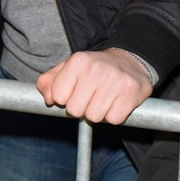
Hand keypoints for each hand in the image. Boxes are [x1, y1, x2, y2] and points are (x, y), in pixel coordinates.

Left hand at [36, 49, 152, 123]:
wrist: (130, 62)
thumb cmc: (93, 68)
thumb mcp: (68, 68)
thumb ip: (49, 82)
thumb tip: (48, 100)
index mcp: (77, 61)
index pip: (58, 97)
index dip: (64, 99)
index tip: (73, 93)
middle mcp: (95, 69)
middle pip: (75, 110)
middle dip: (80, 108)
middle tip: (89, 98)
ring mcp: (115, 81)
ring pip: (94, 117)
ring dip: (97, 113)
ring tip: (102, 99)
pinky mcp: (131, 93)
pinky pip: (113, 119)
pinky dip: (113, 116)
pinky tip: (115, 102)